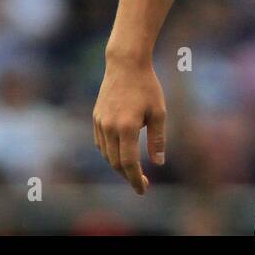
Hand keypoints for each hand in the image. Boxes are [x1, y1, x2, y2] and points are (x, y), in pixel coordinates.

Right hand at [93, 56, 166, 194]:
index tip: (143, 190)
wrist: (125, 64)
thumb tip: (158, 163)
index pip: (128, 163)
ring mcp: (100, 123)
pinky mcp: (96, 117)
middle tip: (142, 183)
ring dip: (119, 166)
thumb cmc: (147, 87)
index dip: (135, 179)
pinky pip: (101, 143)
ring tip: (133, 170)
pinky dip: (110, 153)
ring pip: (106, 155)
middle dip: (128, 176)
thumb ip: (157, 139)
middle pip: (116, 162)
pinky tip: (121, 154)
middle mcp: (110, 127)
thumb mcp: (159, 112)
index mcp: (127, 127)